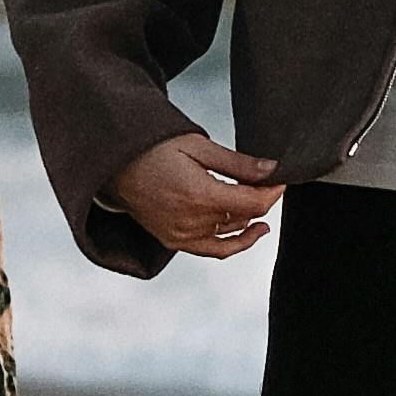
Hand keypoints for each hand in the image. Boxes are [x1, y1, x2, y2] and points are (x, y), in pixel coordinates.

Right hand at [111, 132, 282, 260]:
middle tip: (268, 182)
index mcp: (200, 195)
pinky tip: (247, 231)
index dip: (273, 193)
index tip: (281, 180)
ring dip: (248, 219)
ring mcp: (181, 235)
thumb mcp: (198, 146)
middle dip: (261, 200)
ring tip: (257, 202)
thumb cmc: (152, 147)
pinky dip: (232, 243)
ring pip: (230, 233)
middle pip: (244, 218)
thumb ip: (237, 163)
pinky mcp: (173, 240)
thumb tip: (271, 170)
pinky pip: (211, 250)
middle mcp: (191, 221)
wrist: (114, 163)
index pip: (253, 204)